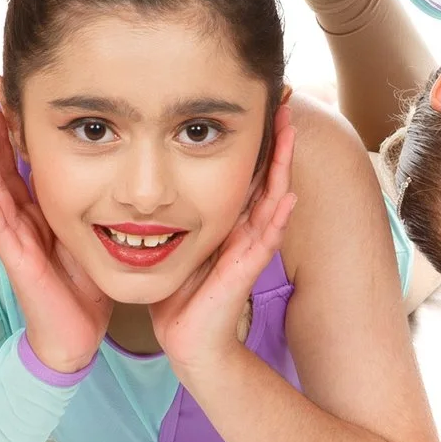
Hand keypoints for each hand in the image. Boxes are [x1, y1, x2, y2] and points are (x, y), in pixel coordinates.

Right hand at [0, 102, 111, 373]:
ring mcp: (15, 237)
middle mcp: (23, 218)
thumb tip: (120, 171)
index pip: (23, 160)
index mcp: (40, 210)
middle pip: (3, 164)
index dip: (16, 128)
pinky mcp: (15, 258)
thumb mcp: (92, 234)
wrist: (74, 334)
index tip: (12, 92)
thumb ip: (97, 204)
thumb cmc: (82, 286)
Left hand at [148, 109, 297, 375]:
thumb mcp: (174, 243)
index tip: (262, 104)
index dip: (256, 140)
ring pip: (273, 199)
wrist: (187, 339)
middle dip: (276, 141)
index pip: (247, 172)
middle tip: (285, 102)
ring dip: (282, 167)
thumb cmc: (180, 295)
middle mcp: (245, 231)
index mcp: (229, 222)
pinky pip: (265, 239)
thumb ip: (173, 217)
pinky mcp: (245, 271)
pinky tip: (288, 196)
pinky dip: (277, 217)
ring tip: (291, 134)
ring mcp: (249, 249)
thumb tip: (149, 188)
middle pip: (267, 176)